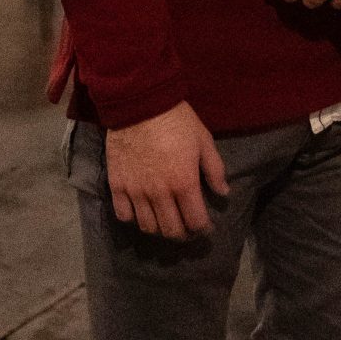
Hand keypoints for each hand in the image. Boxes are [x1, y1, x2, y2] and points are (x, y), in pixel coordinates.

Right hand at [105, 104, 228, 238]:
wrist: (140, 104)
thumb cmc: (177, 121)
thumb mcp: (204, 141)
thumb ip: (215, 170)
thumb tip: (223, 193)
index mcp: (184, 184)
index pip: (196, 222)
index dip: (203, 229)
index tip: (206, 228)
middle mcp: (160, 194)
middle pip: (171, 230)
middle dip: (183, 235)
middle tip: (187, 229)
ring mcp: (136, 192)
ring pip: (148, 227)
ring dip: (159, 229)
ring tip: (165, 221)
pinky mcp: (117, 185)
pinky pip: (123, 215)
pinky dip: (133, 218)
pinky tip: (141, 211)